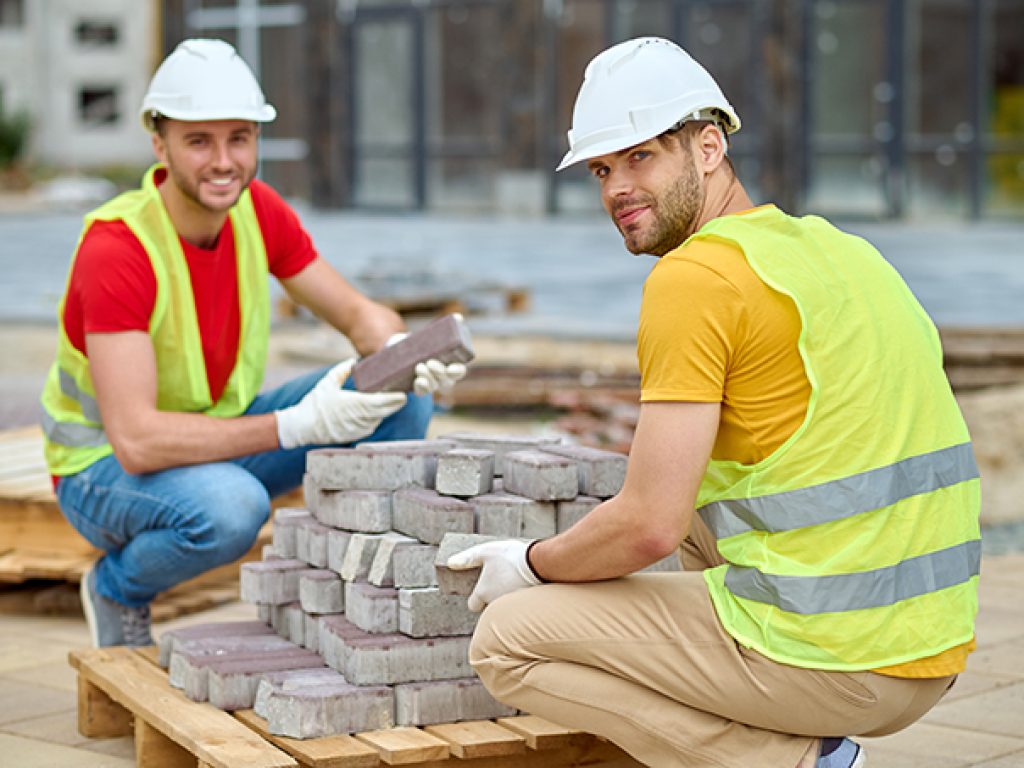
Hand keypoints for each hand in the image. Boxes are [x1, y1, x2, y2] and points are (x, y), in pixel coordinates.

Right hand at [275, 360, 406, 448]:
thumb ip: (342, 370)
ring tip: (392, 400)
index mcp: (354, 404)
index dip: (395, 399)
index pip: (381, 402)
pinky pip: (372, 425)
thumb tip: (353, 361)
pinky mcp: (356, 435)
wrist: (302, 427)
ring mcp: (359, 429)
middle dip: (395, 404)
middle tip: (403, 395)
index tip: (404, 394)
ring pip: (379, 418)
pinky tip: (377, 411)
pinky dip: (376, 418)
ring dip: (386, 411)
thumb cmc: (315, 404)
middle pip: (385, 411)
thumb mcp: (327, 383)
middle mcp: (359, 419)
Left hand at [384, 331, 468, 395]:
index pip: (458, 371)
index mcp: (451, 365)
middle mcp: (443, 378)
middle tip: (430, 362)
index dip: (457, 371)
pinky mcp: (417, 387)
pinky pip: (421, 391)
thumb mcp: (434, 333)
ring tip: (419, 367)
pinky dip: (420, 387)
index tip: (452, 368)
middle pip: (446, 380)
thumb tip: (458, 317)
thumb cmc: (424, 341)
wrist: (403, 349)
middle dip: (439, 373)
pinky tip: (417, 381)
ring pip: (433, 386)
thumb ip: (448, 325)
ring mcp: (431, 383)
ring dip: (428, 379)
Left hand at [447, 539, 541, 610]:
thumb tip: (450, 563)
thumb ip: (467, 558)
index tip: (481, 588)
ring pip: (505, 606)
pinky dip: (522, 599)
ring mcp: (512, 607)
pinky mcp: (527, 608)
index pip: (472, 605)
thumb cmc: (510, 557)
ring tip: (516, 580)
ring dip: (507, 597)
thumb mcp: (485, 552)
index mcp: (483, 592)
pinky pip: (520, 606)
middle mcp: (495, 604)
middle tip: (501, 580)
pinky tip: (528, 585)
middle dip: (493, 596)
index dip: (475, 597)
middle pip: (490, 606)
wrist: (539, 564)